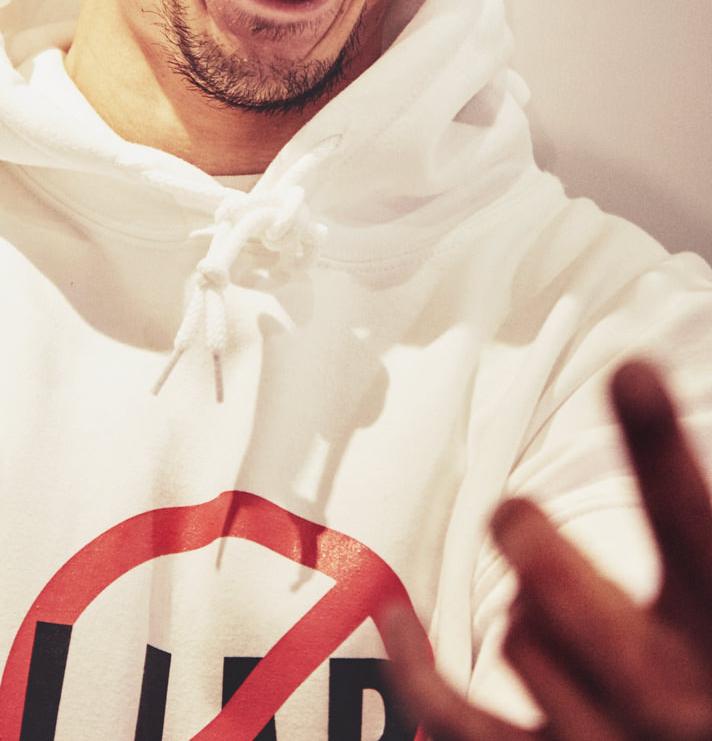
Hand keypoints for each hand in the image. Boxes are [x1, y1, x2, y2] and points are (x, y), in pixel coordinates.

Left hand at [382, 360, 711, 740]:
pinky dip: (418, 666)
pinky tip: (397, 615)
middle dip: (540, 555)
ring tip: (557, 615)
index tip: (630, 370)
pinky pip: (457, 716)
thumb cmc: (704, 687)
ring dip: (524, 616)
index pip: (695, 528)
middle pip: (582, 612)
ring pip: (520, 641)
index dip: (660, 452)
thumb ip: (693, 543)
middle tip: (511, 514)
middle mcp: (671, 698)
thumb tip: (645, 396)